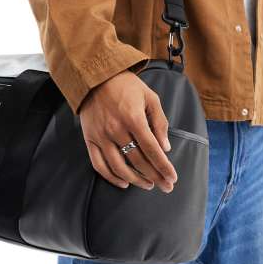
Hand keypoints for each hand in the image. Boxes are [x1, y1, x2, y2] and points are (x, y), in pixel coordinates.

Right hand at [78, 69, 177, 192]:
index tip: (172, 178)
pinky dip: (111, 177)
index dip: (163, 166)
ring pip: (119, 167)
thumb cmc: (126, 85)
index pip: (152, 149)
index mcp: (133, 118)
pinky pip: (99, 165)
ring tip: (147, 185)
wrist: (95, 76)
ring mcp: (101, 136)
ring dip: (135, 180)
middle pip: (138, 161)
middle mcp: (116, 129)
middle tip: (165, 187)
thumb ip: (159, 122)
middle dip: (155, 176)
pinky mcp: (89, 139)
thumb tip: (165, 147)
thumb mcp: (149, 97)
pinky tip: (123, 183)